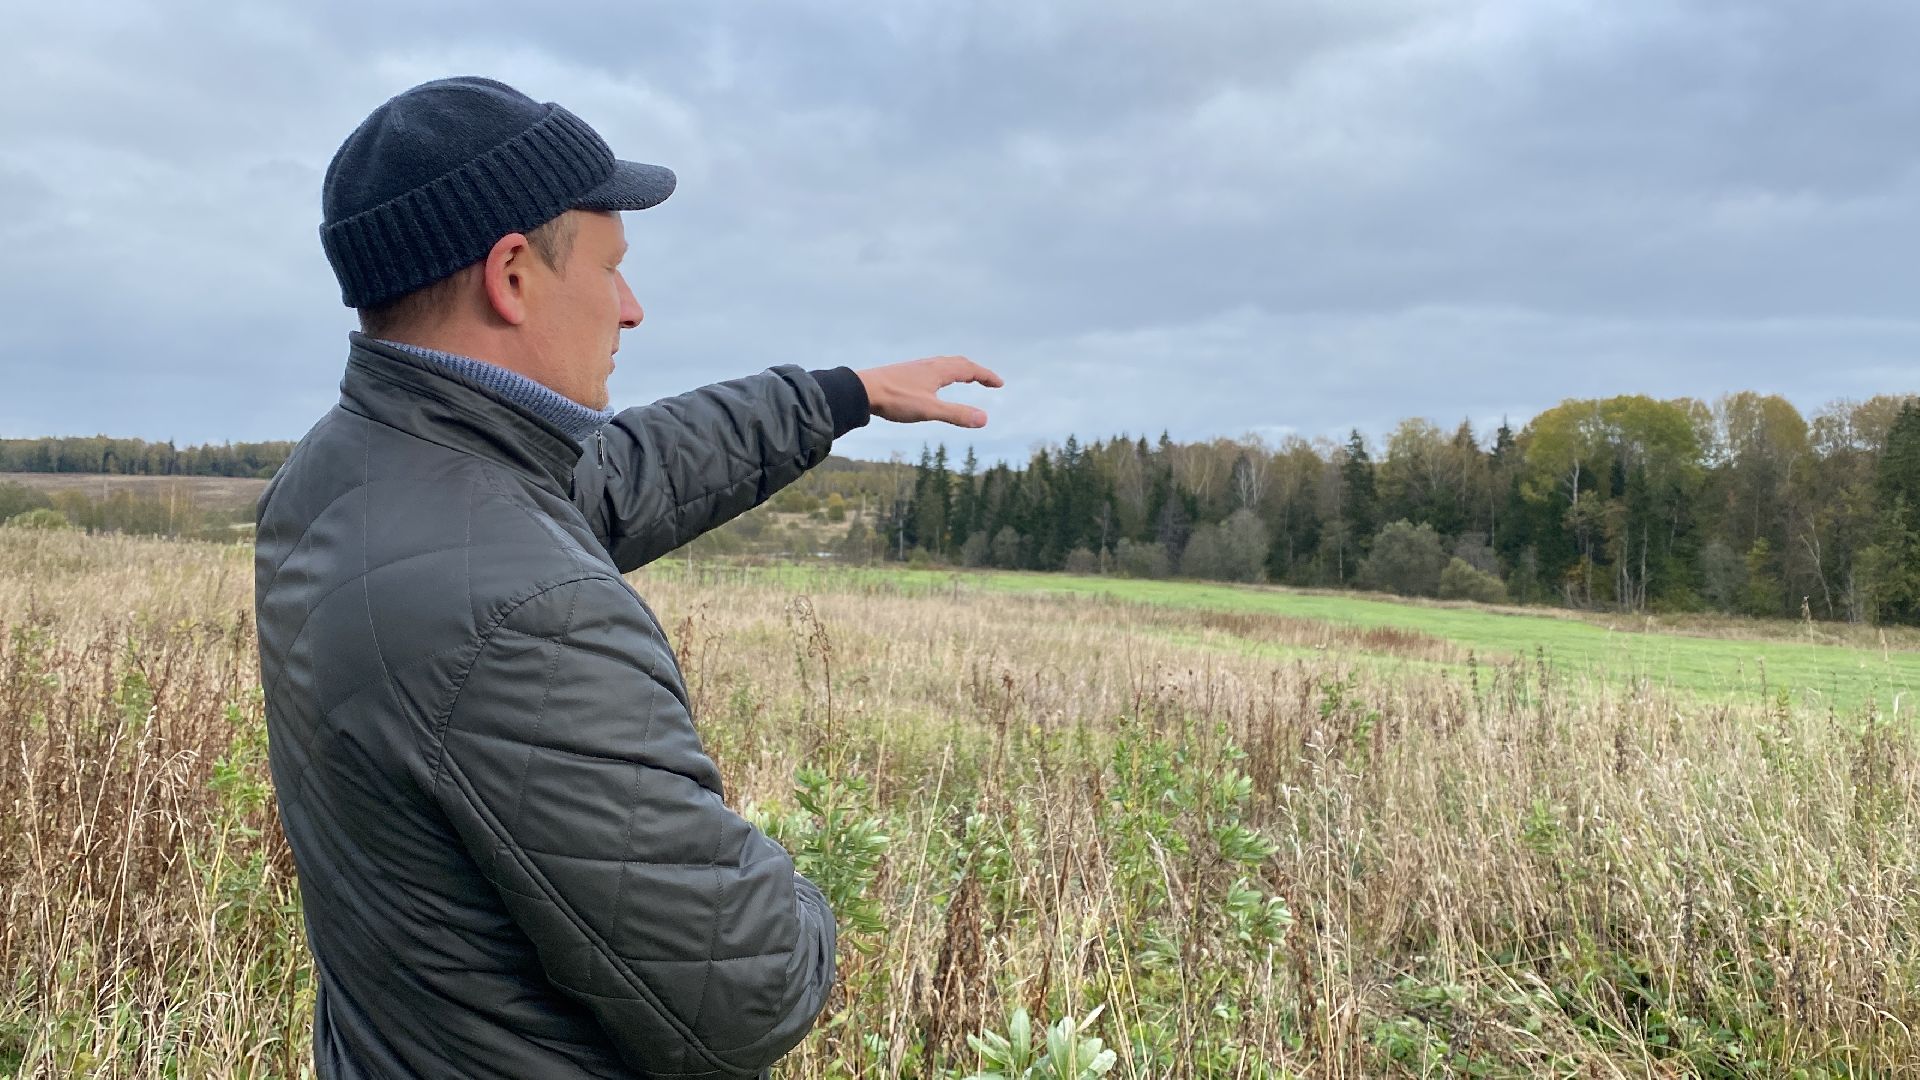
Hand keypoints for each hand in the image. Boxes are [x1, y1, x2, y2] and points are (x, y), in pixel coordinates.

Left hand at [856, 356, 1003, 428]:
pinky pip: (933, 368)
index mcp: (939, 371)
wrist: (862, 389)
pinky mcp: (906, 373)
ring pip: (945, 364)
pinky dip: (945, 372)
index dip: (986, 376)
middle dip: (976, 371)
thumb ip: (956, 414)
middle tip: (988, 380)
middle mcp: (930, 365)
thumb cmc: (896, 399)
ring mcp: (917, 368)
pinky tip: (935, 382)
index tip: (999, 383)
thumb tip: (984, 419)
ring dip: (961, 369)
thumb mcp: (929, 410)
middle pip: (959, 363)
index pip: (970, 370)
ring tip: (966, 378)